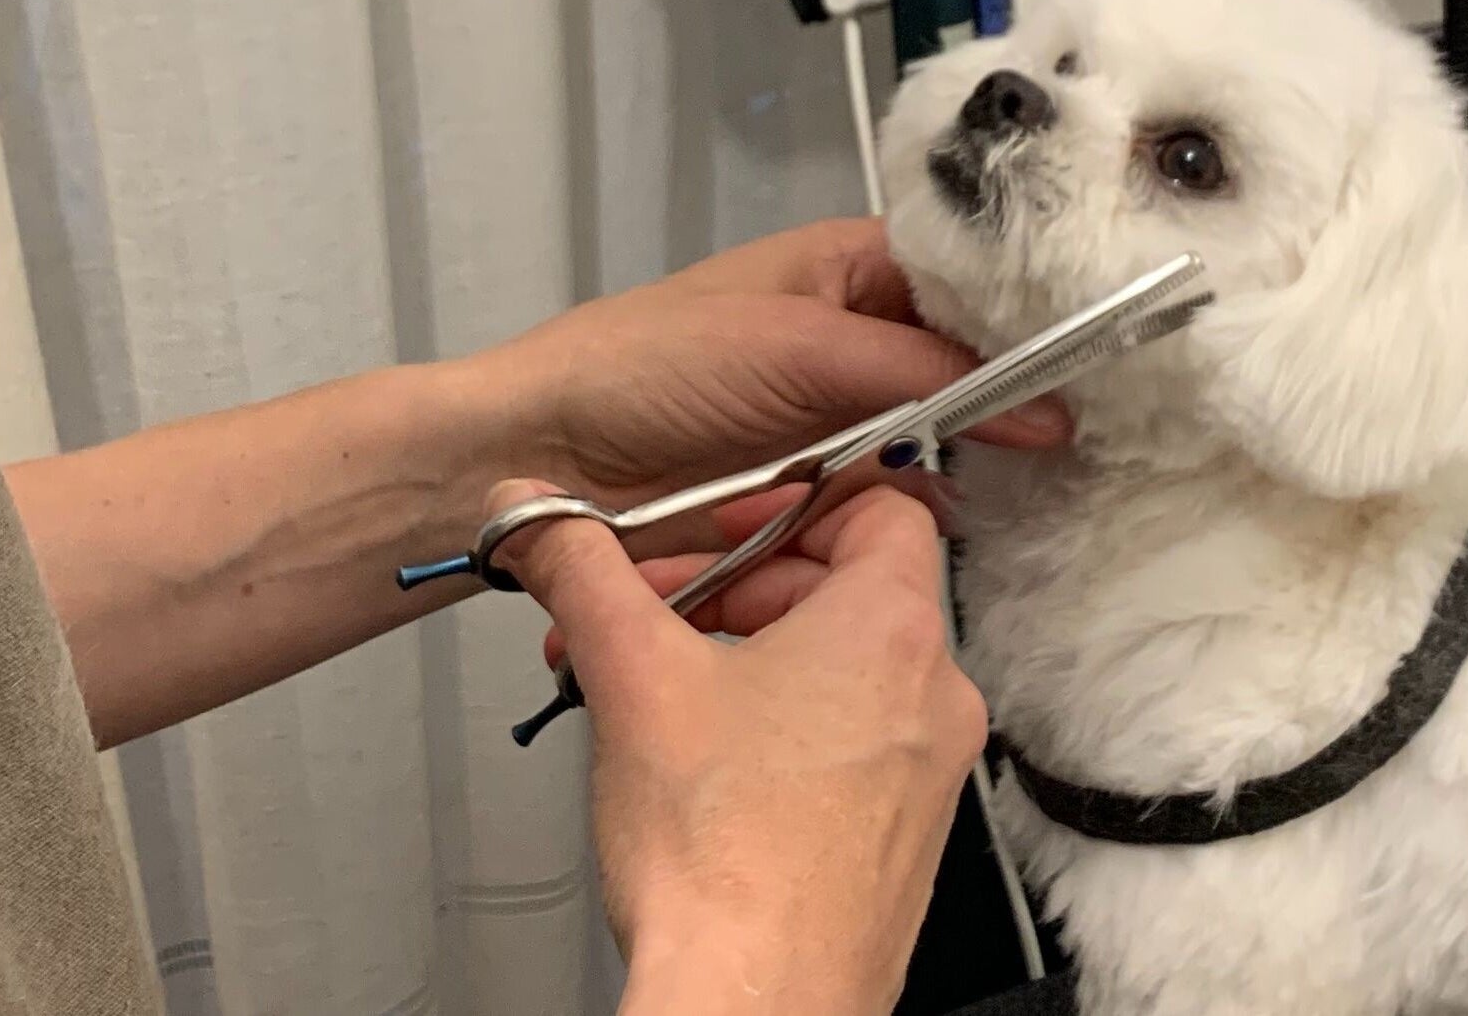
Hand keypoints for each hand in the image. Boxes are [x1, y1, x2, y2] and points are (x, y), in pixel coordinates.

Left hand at [467, 219, 1070, 510]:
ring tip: (997, 503)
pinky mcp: (798, 498)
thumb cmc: (647, 365)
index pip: (965, 286)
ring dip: (936, 483)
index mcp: (846, 270)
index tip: (1093, 372)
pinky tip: (923, 546)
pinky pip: (871, 514)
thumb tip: (1042, 405)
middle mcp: (845, 343)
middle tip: (1064, 452)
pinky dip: (887, 530)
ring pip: (920, 454)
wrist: (535, 453)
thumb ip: (921, 377)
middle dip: (994, 416)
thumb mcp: (798, 349)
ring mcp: (824, 424)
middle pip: (954, 378)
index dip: (1024, 327)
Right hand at [496, 480, 986, 1015]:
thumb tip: (534, 515)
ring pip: (842, 670)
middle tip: (656, 614)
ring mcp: (926, 773)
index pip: (879, 506)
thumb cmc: (725, 863)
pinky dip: (780, 728)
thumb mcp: (631, 675)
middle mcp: (933, 697)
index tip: (725, 526)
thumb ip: (579, 569)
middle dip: (736, 589)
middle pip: (846, 587)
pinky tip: (701, 764)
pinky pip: (850, 742)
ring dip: (748, 657)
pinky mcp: (901, 835)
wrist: (753, 1002)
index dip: (792, 502)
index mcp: (892, 631)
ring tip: (660, 692)